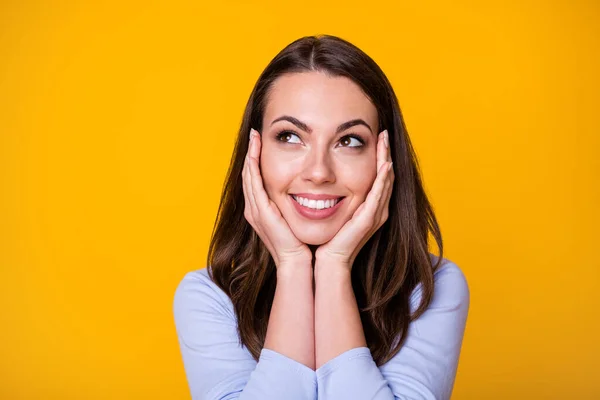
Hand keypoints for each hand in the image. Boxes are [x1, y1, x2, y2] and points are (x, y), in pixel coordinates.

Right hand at [242, 128, 311, 268]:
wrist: (297, 263)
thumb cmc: (300, 244)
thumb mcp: (295, 219)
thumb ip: (295, 205)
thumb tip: (307, 191)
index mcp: (261, 211)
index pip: (255, 180)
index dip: (256, 161)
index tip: (260, 143)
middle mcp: (254, 209)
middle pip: (248, 174)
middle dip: (251, 153)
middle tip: (254, 134)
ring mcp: (255, 210)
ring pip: (248, 175)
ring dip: (250, 154)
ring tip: (254, 137)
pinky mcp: (260, 211)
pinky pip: (254, 182)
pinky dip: (253, 165)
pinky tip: (256, 151)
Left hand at [315, 129, 393, 268]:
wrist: (329, 260)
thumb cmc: (328, 237)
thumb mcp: (334, 210)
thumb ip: (335, 195)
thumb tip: (323, 177)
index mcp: (369, 206)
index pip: (377, 176)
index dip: (378, 156)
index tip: (375, 137)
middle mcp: (376, 209)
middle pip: (386, 176)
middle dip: (385, 153)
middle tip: (383, 133)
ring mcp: (375, 214)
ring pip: (385, 182)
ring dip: (386, 160)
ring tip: (385, 142)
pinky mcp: (369, 220)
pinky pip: (378, 195)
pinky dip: (383, 179)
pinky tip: (385, 165)